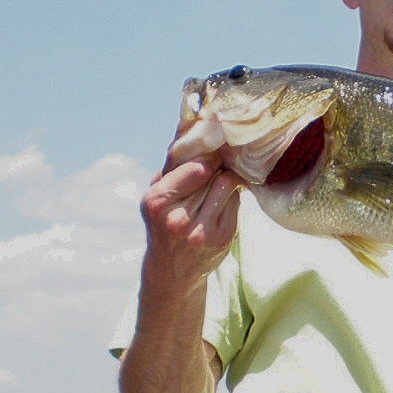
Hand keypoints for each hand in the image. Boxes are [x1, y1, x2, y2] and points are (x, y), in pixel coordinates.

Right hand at [139, 149, 241, 281]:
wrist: (172, 270)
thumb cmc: (164, 223)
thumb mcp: (157, 195)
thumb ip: (172, 164)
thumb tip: (190, 121)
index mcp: (156, 203)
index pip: (193, 167)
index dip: (206, 156)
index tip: (211, 151)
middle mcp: (177, 219)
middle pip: (212, 174)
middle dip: (217, 165)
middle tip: (220, 162)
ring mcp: (201, 231)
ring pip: (227, 186)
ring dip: (227, 179)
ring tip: (220, 181)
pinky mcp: (221, 239)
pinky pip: (236, 203)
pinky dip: (232, 198)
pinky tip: (223, 201)